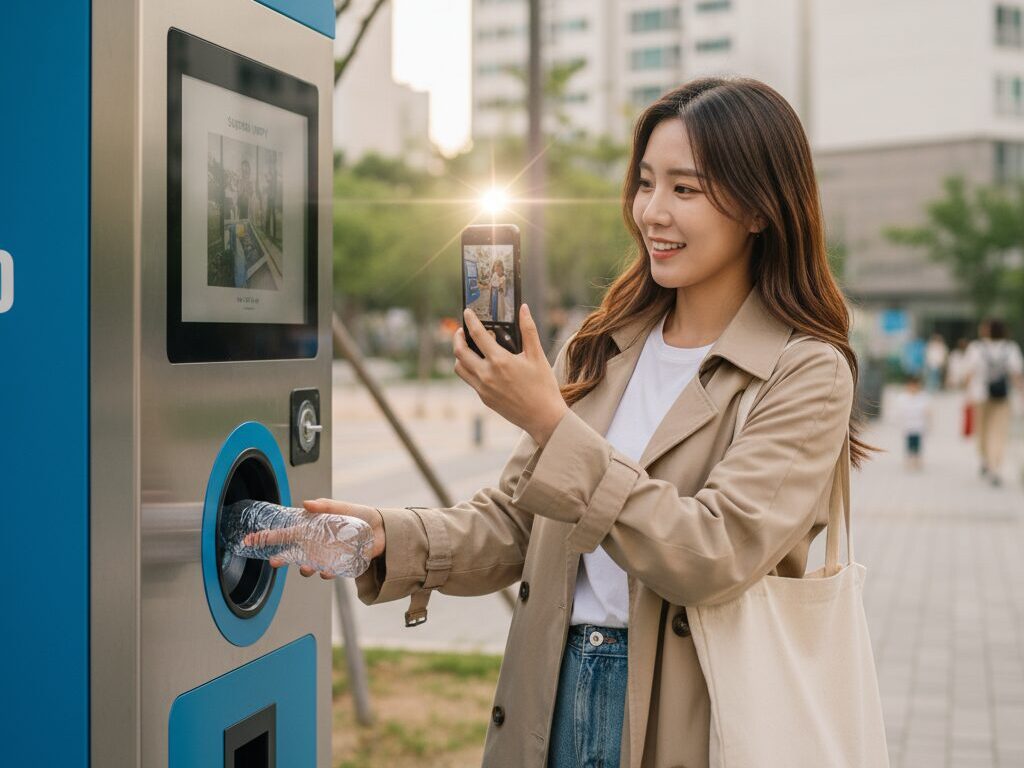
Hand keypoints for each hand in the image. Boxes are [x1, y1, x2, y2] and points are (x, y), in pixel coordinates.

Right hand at [254, 498, 384, 578]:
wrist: (382, 530)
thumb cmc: (360, 516)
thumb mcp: (342, 506)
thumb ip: (324, 506)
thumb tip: (306, 504)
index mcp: (312, 528)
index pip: (286, 533)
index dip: (267, 537)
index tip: (251, 540)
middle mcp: (315, 543)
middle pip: (292, 554)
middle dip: (281, 559)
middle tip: (274, 561)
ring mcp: (325, 555)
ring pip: (307, 566)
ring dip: (304, 569)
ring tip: (307, 567)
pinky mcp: (338, 564)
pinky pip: (327, 572)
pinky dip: (325, 573)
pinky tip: (326, 571)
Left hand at [455, 304, 567, 445]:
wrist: (543, 417)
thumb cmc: (543, 386)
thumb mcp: (538, 356)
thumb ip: (528, 330)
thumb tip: (524, 309)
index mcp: (500, 361)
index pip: (477, 335)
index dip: (470, 320)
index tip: (467, 312)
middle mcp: (487, 374)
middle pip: (460, 351)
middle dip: (458, 337)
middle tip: (462, 330)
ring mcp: (483, 388)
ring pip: (460, 368)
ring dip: (460, 355)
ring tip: (469, 348)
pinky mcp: (484, 398)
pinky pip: (470, 380)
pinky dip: (470, 369)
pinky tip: (482, 365)